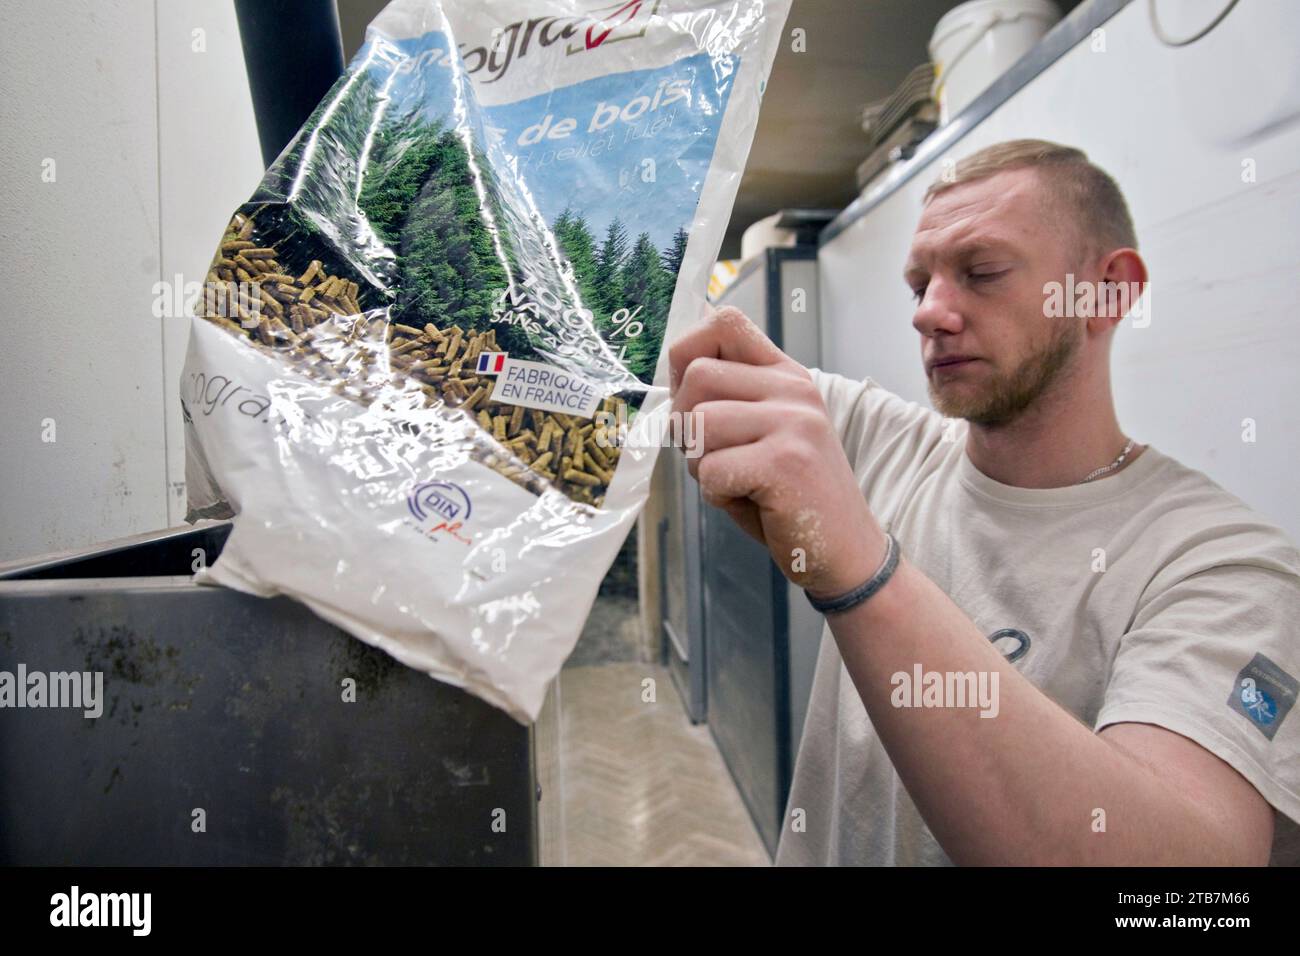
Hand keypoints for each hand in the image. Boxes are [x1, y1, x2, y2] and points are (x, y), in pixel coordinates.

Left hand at [668, 306, 886, 596]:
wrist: (845, 549)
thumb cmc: (789, 496)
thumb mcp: (762, 434)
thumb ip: (728, 401)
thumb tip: (672, 380)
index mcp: (786, 376)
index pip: (725, 322)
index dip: (688, 353)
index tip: (691, 396)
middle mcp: (793, 389)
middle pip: (696, 376)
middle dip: (686, 425)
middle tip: (715, 459)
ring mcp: (793, 423)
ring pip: (698, 424)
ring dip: (700, 465)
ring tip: (737, 483)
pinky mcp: (785, 462)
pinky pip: (710, 470)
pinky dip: (716, 496)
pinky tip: (752, 503)